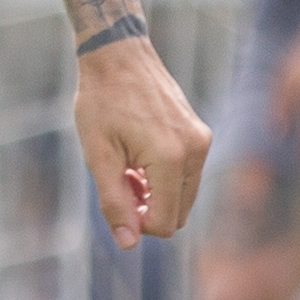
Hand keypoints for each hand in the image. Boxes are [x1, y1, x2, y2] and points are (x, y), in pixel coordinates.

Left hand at [73, 39, 208, 247]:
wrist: (118, 55)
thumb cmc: (101, 102)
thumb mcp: (98, 156)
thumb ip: (114, 202)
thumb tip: (129, 244)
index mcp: (171, 159)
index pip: (165, 222)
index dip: (138, 225)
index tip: (116, 202)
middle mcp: (195, 151)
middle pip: (179, 214)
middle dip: (148, 211)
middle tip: (119, 184)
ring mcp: (201, 141)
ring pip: (185, 196)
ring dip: (156, 196)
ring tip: (127, 170)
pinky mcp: (200, 134)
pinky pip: (188, 175)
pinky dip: (165, 179)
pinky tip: (139, 159)